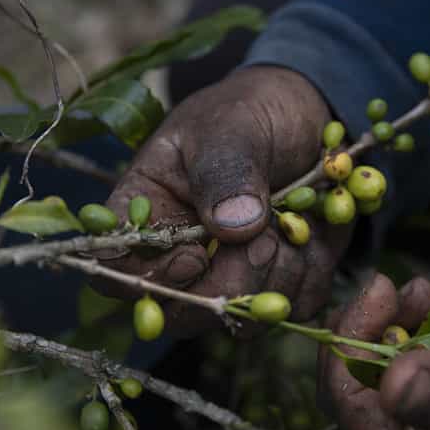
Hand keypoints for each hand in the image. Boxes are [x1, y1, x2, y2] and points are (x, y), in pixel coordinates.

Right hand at [99, 66, 352, 334]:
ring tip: (292, 216)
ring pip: (240, 318)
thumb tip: (232, 228)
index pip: (118, 268)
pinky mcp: (278, 283)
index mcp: (146, 210)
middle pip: (180, 312)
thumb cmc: (252, 111)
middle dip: (230, 282)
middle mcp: (178, 254)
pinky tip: (312, 229)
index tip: (195, 256)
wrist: (306, 114)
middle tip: (266, 236)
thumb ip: (226, 172)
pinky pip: (292, 305)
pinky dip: (310, 270)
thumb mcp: (233, 127)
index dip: (152, 278)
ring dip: (277, 271)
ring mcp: (228, 275)